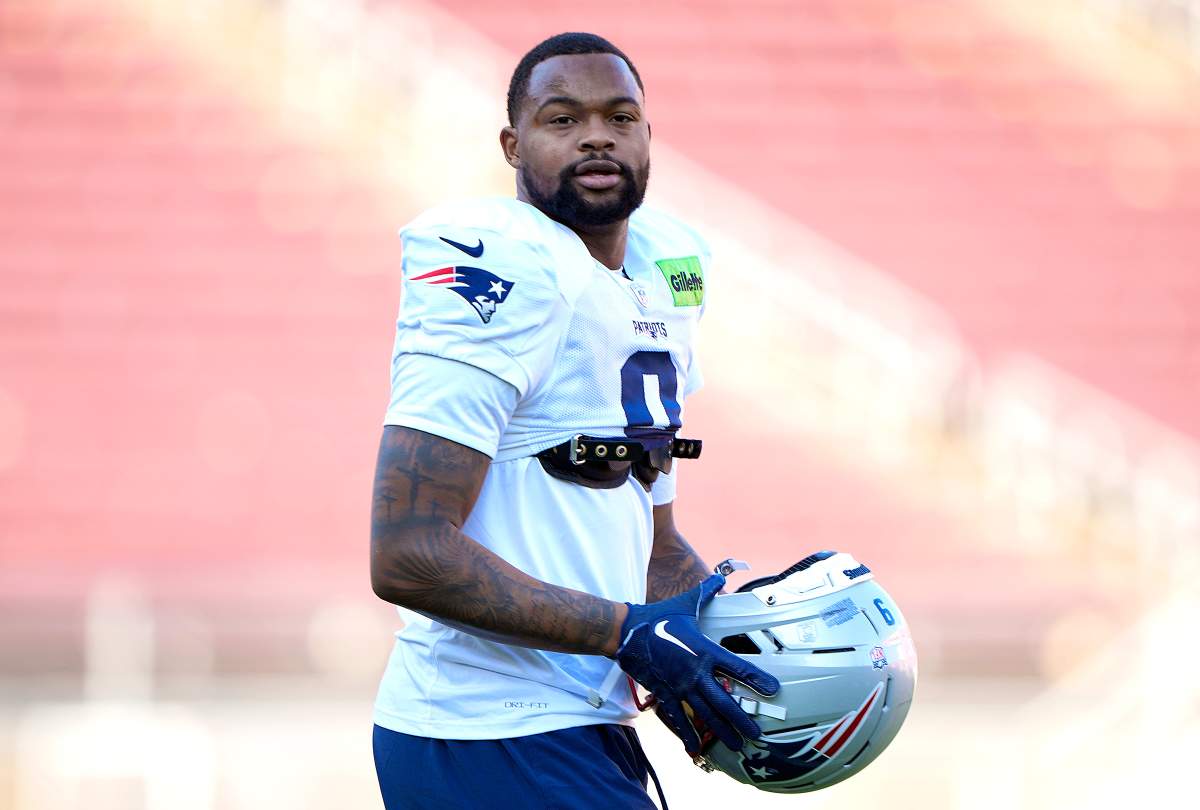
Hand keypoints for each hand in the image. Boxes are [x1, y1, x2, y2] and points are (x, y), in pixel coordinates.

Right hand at [615, 573, 779, 754]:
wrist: (627, 632)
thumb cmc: (659, 617)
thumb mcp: (685, 603)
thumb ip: (706, 591)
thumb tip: (719, 577)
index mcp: (704, 650)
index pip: (736, 667)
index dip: (757, 679)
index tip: (773, 690)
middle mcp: (695, 672)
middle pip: (724, 701)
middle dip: (742, 720)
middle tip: (756, 734)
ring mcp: (680, 686)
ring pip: (705, 714)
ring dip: (722, 731)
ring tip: (736, 745)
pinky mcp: (665, 693)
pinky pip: (679, 717)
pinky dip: (687, 734)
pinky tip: (695, 749)